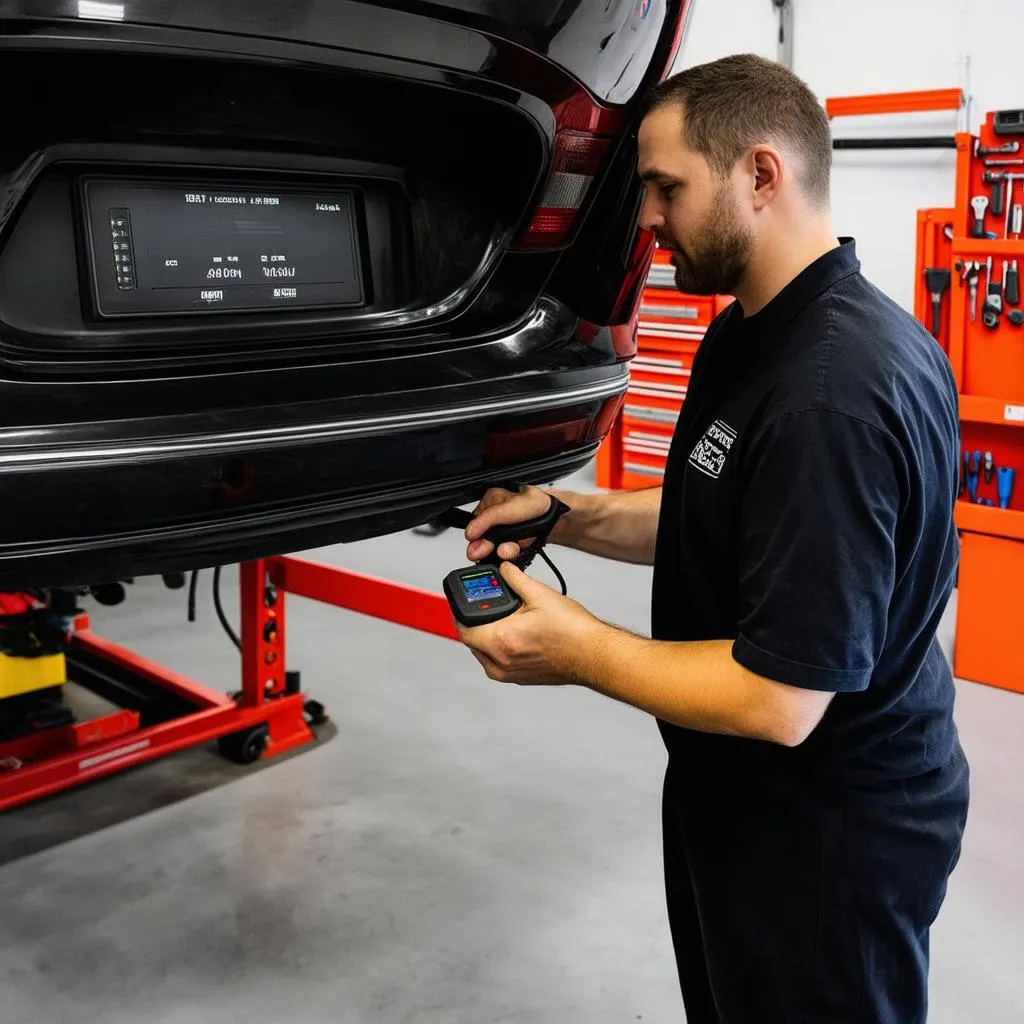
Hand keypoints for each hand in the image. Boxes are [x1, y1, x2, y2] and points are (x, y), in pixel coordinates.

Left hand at [454, 561, 605, 685]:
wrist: (593, 655)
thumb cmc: (573, 632)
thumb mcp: (541, 594)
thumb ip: (515, 578)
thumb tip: (503, 569)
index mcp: (502, 641)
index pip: (464, 628)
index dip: (460, 611)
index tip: (463, 600)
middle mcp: (501, 663)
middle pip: (471, 641)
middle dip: (474, 621)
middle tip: (484, 605)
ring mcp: (510, 673)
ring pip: (482, 653)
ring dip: (484, 635)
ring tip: (501, 618)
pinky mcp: (519, 678)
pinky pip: (496, 662)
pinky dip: (497, 647)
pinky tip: (512, 633)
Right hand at [465, 485, 555, 562]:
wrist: (555, 516)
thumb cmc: (536, 504)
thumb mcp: (508, 508)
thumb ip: (487, 519)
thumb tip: (470, 533)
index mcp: (490, 502)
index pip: (473, 525)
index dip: (476, 538)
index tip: (477, 547)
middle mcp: (495, 516)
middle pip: (483, 539)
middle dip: (489, 547)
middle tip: (492, 550)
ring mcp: (504, 530)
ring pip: (495, 548)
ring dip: (503, 551)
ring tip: (510, 549)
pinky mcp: (513, 541)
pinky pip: (506, 553)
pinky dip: (511, 553)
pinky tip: (516, 549)